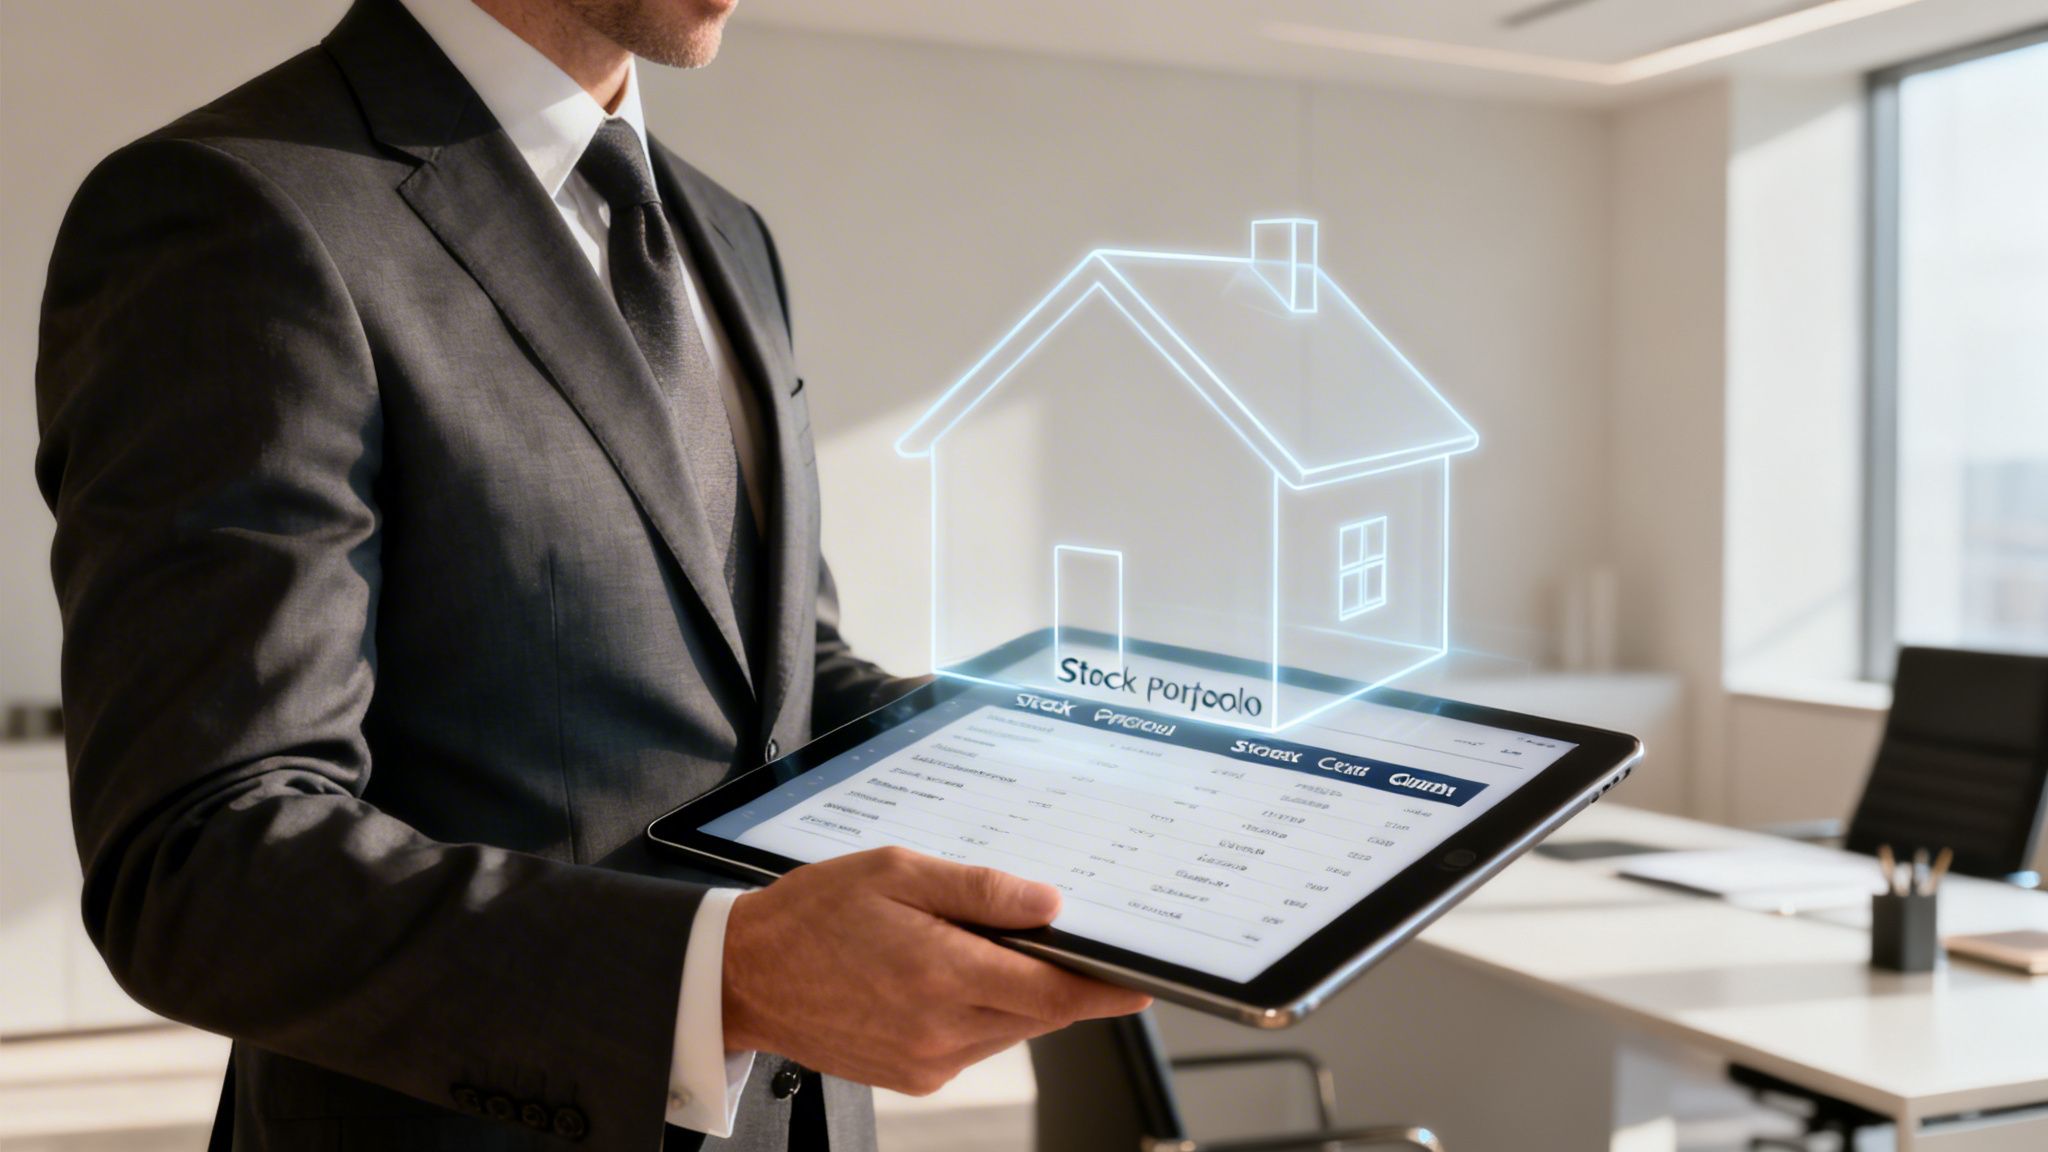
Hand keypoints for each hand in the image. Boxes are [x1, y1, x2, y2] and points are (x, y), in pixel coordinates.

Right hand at [721, 846, 1151, 1094]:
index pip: (1053, 993)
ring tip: (975, 947)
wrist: (745, 977)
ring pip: (1009, 1030)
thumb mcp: (896, 872)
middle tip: (1053, 936)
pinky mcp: (915, 1078)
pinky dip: (981, 1012)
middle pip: (1038, 1013)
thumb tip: (1050, 905)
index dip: (1105, 988)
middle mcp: (940, 1031)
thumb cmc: (813, 915)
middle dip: (1056, 978)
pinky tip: (946, 976)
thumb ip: (980, 890)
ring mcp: (928, 1063)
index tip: (1141, 981)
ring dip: (1015, 994)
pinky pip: (975, 1045)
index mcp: (941, 975)